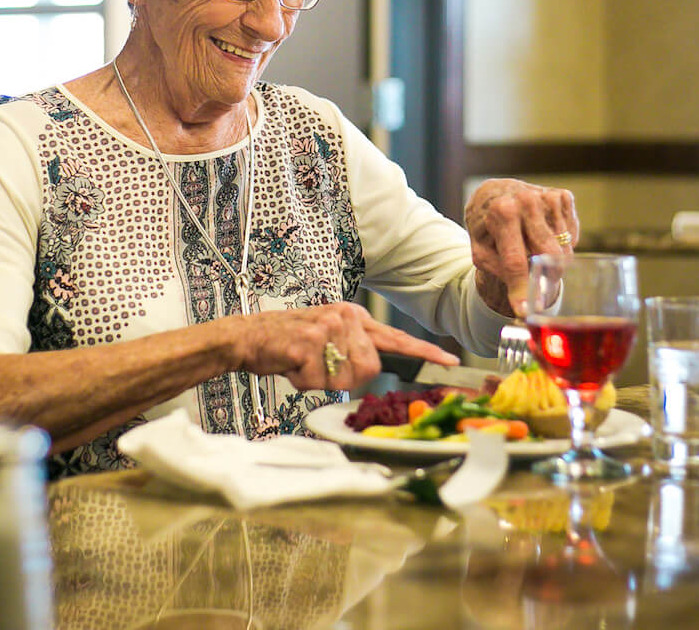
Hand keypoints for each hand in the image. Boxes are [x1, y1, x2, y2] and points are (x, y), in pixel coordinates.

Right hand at [235, 302, 459, 390]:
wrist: (248, 336)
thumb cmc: (288, 343)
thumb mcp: (326, 336)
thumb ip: (353, 349)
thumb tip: (372, 368)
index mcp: (353, 316)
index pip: (397, 338)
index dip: (425, 352)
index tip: (450, 361)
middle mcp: (346, 317)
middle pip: (371, 367)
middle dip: (346, 378)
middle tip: (320, 367)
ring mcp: (328, 328)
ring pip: (347, 377)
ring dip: (323, 381)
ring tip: (304, 364)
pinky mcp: (310, 343)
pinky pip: (320, 380)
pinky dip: (303, 382)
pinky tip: (292, 365)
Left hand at [465, 178, 578, 315]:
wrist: (495, 194)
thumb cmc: (487, 227)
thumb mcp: (481, 250)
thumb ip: (500, 271)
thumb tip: (524, 302)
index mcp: (502, 212)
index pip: (516, 260)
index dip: (521, 289)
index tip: (525, 311)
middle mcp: (527, 200)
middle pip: (548, 254)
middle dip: (546, 276)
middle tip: (540, 285)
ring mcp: (548, 196)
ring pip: (563, 248)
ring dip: (552, 258)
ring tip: (532, 248)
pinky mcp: (564, 196)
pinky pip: (572, 235)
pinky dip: (560, 242)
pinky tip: (543, 233)